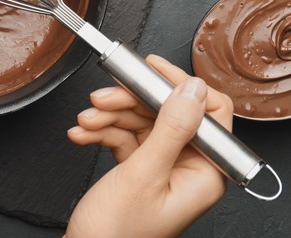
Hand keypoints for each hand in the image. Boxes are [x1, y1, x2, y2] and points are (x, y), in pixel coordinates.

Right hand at [66, 55, 232, 237]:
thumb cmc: (115, 235)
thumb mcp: (142, 175)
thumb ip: (170, 129)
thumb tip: (192, 89)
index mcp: (205, 173)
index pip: (208, 112)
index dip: (179, 86)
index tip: (150, 69)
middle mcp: (189, 169)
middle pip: (167, 113)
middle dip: (130, 102)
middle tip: (102, 98)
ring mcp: (164, 169)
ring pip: (142, 122)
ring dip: (109, 117)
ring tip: (86, 121)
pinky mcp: (140, 171)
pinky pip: (125, 138)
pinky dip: (102, 133)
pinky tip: (82, 135)